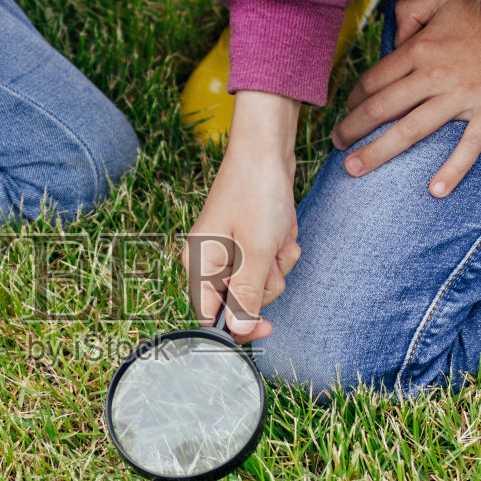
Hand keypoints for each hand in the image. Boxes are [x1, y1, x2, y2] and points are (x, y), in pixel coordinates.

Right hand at [184, 91, 302, 343]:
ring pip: (261, 283)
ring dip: (277, 264)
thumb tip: (240, 331)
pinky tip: (281, 230)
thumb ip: (247, 295)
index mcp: (199, 265)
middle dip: (266, 284)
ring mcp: (231, 251)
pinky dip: (281, 250)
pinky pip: (270, 263)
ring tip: (276, 236)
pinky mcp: (249, 242)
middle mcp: (210, 261)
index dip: (240, 326)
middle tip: (271, 257)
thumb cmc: (255, 192)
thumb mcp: (256, 251)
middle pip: (241, 302)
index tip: (268, 327)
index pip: (212, 317)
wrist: (268, 150)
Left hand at [331, 0, 480, 196]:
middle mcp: (433, 76)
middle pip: (380, 109)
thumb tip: (395, 33)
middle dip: (352, 129)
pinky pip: (468, 147)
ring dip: (378, 152)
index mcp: (420, 50)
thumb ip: (412, 10)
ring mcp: (461, 98)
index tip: (346, 112)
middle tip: (336, 146)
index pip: (374, 80)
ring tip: (354, 169)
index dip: (354, 99)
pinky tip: (436, 191)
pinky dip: (453, 170)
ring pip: (410, 131)